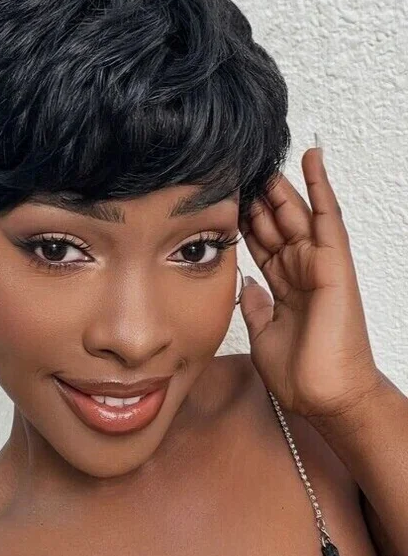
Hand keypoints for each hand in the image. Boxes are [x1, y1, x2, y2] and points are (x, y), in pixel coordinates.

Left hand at [238, 142, 385, 424]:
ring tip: (262, 159)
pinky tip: (312, 158)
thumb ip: (255, 306)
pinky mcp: (334, 262)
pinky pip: (327, 216)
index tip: (220, 199)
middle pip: (274, 223)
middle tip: (237, 171)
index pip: (259, 243)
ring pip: (294, 214)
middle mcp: (300, 270)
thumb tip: (245, 284)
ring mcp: (317, 264)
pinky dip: (320, 186)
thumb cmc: (300, 373)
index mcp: (283, 286)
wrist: (324, 397)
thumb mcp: (263, 333)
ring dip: (279, 187)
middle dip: (256, 198)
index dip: (241, 221)